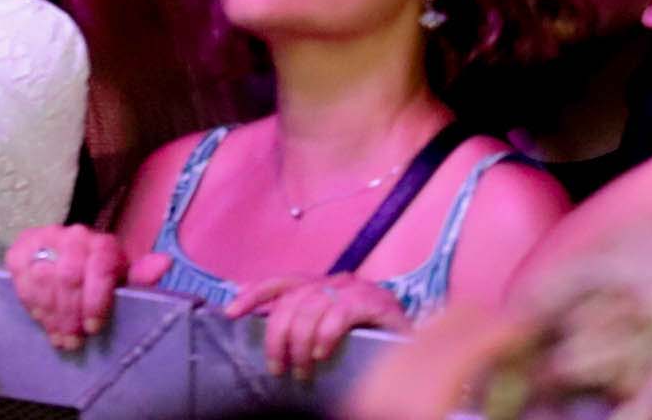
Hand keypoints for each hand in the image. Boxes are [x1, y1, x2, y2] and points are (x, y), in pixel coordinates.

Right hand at [10, 226, 167, 350]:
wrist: (63, 257)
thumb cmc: (98, 277)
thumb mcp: (121, 280)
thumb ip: (141, 276)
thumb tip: (165, 263)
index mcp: (102, 243)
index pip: (99, 267)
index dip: (95, 301)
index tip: (93, 328)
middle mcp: (73, 235)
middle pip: (69, 277)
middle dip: (71, 315)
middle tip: (74, 341)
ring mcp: (45, 239)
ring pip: (44, 278)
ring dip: (51, 314)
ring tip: (60, 338)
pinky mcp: (21, 248)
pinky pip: (22, 276)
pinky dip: (31, 301)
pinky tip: (41, 319)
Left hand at [227, 272, 412, 377]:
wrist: (420, 348)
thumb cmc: (372, 343)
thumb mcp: (330, 332)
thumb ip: (304, 326)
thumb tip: (270, 339)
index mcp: (322, 285)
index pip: (281, 282)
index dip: (254, 294)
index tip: (230, 312)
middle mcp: (336, 281)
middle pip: (292, 299)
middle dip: (277, 335)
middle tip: (277, 368)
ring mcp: (357, 289)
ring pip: (311, 308)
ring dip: (300, 343)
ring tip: (302, 371)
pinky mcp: (376, 302)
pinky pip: (340, 313)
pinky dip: (326, 335)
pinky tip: (322, 354)